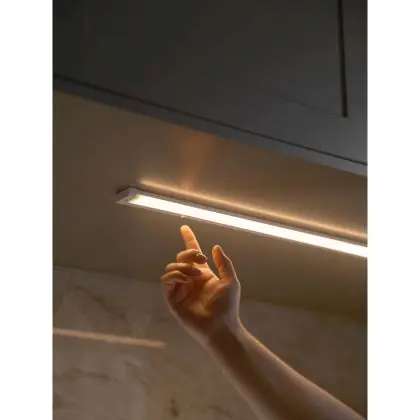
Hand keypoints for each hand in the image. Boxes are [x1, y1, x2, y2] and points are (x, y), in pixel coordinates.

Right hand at [161, 225, 240, 345]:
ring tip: (196, 275)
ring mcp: (180, 289)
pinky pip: (166, 281)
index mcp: (203, 274)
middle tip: (201, 259)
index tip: (184, 228)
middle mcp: (190, 280)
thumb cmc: (227, 306)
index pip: (193, 254)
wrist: (221, 326)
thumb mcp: (230, 281)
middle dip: (189, 253)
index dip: (189, 240)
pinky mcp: (173, 299)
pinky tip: (186, 280)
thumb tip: (215, 247)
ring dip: (184, 266)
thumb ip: (224, 263)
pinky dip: (175, 276)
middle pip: (181, 257)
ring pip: (172, 267)